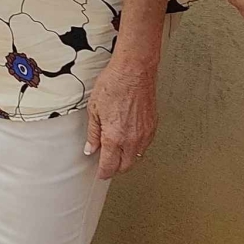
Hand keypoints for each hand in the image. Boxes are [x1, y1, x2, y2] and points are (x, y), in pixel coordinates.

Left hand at [84, 57, 158, 179]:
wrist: (134, 70)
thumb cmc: (114, 83)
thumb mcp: (94, 109)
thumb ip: (93, 133)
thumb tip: (91, 148)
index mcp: (115, 137)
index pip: (109, 166)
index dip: (103, 173)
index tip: (100, 173)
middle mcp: (132, 139)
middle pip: (125, 166)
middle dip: (115, 168)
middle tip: (106, 163)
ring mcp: (145, 133)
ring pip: (136, 157)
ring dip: (127, 159)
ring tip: (117, 151)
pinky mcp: (153, 126)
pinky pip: (145, 145)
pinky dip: (136, 148)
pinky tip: (128, 140)